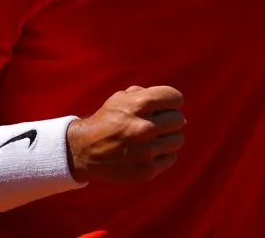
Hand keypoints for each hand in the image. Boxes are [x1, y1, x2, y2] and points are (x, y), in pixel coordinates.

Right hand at [67, 85, 184, 183]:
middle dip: (169, 119)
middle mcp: (144, 128)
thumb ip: (146, 93)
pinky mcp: (147, 170)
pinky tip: (150, 151)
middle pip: (179, 119)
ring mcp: (146, 151)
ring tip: (155, 137)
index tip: (166, 106)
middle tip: (158, 123)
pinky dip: (163, 154)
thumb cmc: (107, 120)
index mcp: (138, 105)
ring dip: (168, 137)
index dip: (172, 101)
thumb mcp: (120, 98)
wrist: (85, 151)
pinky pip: (171, 158)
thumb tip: (174, 103)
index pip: (175, 98)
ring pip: (178, 139)